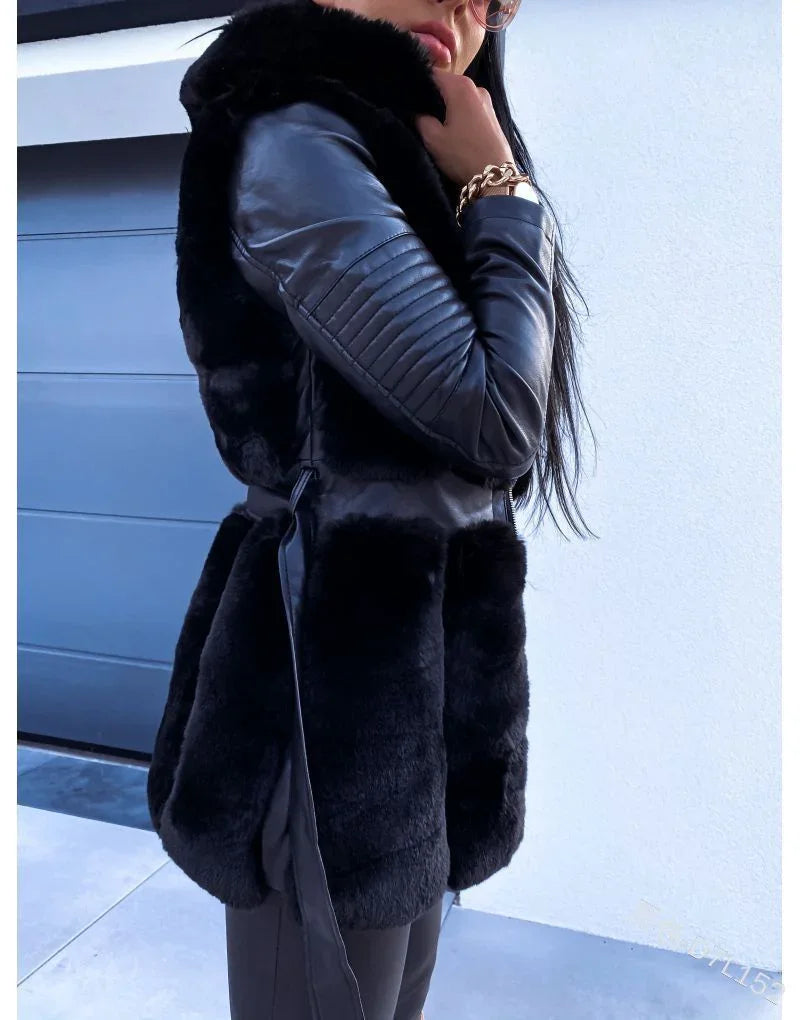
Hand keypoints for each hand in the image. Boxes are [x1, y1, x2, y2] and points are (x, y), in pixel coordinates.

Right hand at [415, 67, 515, 187]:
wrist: (495, 176)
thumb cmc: (462, 155)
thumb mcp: (433, 139)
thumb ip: (420, 119)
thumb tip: (415, 111)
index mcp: (461, 86)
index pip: (432, 74)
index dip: (418, 85)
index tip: (407, 99)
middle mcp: (476, 87)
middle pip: (447, 85)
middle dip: (432, 97)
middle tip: (419, 114)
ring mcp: (487, 102)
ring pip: (459, 98)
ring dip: (446, 108)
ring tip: (435, 124)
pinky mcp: (492, 116)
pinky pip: (469, 108)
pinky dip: (459, 114)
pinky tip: (453, 130)